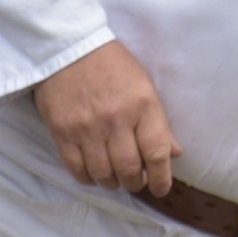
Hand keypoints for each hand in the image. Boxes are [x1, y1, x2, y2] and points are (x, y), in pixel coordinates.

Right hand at [33, 40, 182, 195]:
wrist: (71, 48)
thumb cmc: (113, 65)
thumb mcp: (145, 86)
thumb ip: (159, 123)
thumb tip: (175, 153)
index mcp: (143, 105)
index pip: (157, 152)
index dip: (161, 178)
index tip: (161, 188)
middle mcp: (116, 120)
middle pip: (129, 169)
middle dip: (136, 182)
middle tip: (136, 181)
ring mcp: (87, 128)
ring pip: (103, 174)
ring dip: (112, 182)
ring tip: (116, 177)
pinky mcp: (62, 133)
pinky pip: (77, 169)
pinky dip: (88, 177)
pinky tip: (94, 173)